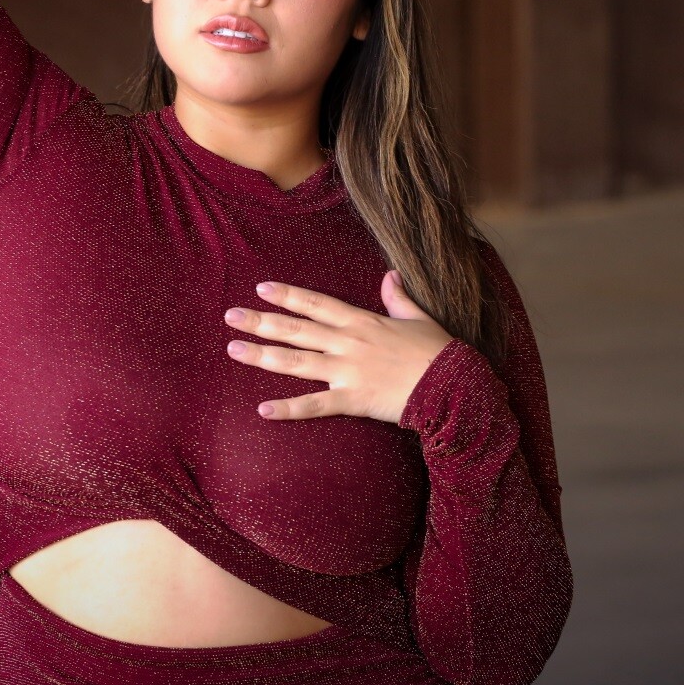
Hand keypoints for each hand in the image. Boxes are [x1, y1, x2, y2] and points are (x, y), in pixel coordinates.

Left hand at [222, 270, 455, 424]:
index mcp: (362, 322)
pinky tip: (262, 409)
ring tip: (233, 350)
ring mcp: (347, 372)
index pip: (317, 304)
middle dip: (261, 321)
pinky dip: (288, 409)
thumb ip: (398, 297)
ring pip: (296, 362)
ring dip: (262, 356)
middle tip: (231, 316)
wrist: (453, 386)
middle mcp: (348, 343)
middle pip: (296, 329)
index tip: (261, 288)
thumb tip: (390, 275)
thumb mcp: (418, 317)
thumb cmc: (438, 352)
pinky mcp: (352, 400)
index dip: (288, 295)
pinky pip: (315, 405)